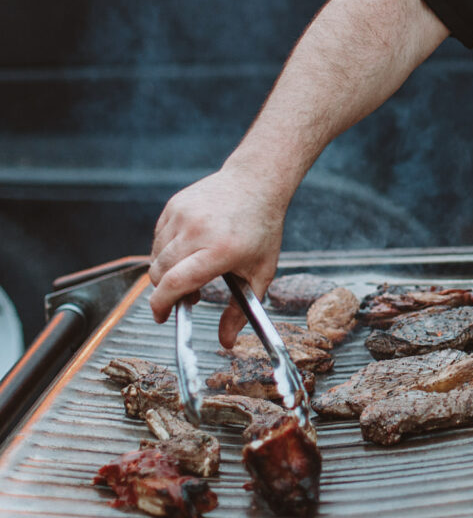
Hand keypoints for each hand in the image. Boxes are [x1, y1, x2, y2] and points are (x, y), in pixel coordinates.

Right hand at [148, 167, 286, 347]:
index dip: (162, 305)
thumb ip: (241, 310)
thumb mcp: (261, 271)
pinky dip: (166, 251)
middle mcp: (198, 230)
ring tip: (192, 272)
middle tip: (187, 297)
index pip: (176, 283)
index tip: (163, 317)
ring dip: (166, 272)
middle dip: (166, 292)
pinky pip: (158, 238)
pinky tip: (189, 250)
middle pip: (160, 274)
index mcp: (220, 249)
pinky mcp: (174, 205)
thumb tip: (226, 343)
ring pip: (156, 257)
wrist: (257, 181)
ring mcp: (183, 215)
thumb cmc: (263, 228)